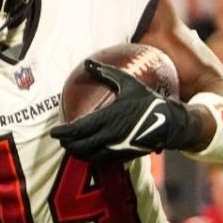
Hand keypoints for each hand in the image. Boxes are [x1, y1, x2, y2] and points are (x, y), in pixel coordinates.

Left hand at [51, 60, 196, 161]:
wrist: (169, 122)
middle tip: (60, 139)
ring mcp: (116, 147)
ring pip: (89, 155)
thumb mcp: (128, 83)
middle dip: (67, 144)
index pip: (78, 128)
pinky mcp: (123, 155)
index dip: (63, 132)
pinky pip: (101, 159)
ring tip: (70, 146)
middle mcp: (110, 135)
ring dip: (77, 152)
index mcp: (109, 117)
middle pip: (80, 145)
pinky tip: (87, 152)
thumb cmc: (147, 100)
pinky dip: (90, 157)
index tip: (53, 131)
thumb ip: (106, 73)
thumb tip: (88, 62)